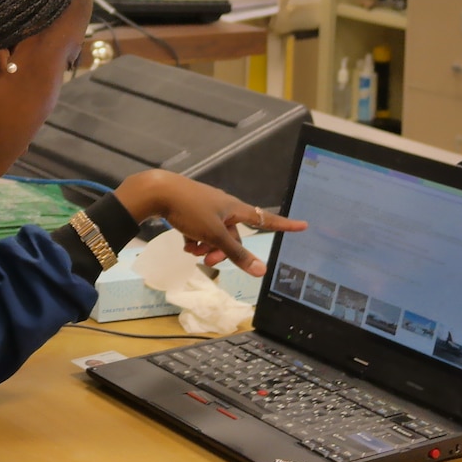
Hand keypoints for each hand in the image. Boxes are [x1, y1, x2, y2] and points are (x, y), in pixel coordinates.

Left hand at [114, 171, 304, 275]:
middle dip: (222, 251)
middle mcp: (224, 207)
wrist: (157, 191)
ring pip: (215, 235)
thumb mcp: (214, 235)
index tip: (303, 225)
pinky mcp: (192, 210)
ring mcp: (207, 208)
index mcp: (234, 208)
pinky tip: (184, 244)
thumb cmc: (189, 209)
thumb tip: (261, 270)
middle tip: (207, 261)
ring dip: (206, 247)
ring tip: (191, 250)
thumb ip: (236, 253)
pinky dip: (195, 240)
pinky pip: (201, 231)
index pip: (265, 219)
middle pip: (233, 236)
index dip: (284, 225)